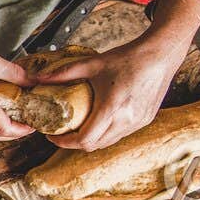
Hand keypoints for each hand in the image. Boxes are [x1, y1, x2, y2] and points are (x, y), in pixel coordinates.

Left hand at [37, 39, 182, 150]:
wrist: (161, 54)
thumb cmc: (128, 58)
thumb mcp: (92, 64)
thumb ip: (63, 73)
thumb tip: (37, 78)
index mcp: (112, 108)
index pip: (84, 140)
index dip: (64, 142)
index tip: (52, 135)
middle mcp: (127, 119)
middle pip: (94, 145)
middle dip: (74, 143)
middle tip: (61, 132)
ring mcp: (138, 122)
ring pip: (107, 142)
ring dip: (91, 139)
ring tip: (77, 128)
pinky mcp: (145, 120)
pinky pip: (120, 134)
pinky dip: (106, 133)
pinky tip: (98, 122)